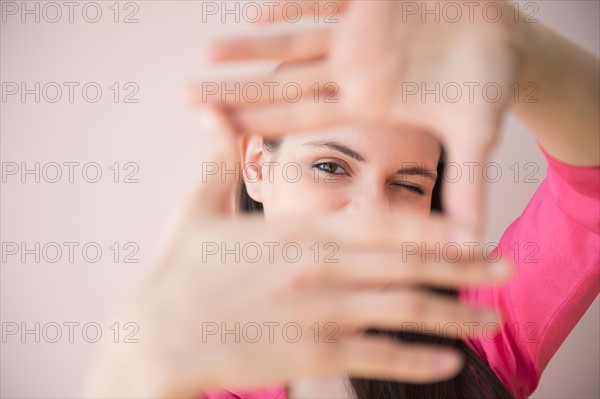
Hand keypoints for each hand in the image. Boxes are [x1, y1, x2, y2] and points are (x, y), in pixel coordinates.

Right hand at [83, 107, 511, 397]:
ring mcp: (317, 315)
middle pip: (406, 266)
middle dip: (462, 268)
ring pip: (402, 312)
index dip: (430, 226)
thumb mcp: (196, 206)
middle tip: (505, 268)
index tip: (469, 230)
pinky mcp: (309, 356)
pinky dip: (416, 361)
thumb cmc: (177, 271)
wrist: (153, 339)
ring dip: (453, 316)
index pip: (379, 222)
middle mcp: (318, 270)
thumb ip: (217, 159)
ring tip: (490, 320)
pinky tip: (448, 361)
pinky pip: (375, 357)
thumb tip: (209, 112)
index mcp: (296, 231)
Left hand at [196, 0, 524, 233]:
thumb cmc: (486, 86)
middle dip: (240, 87)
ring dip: (255, 46)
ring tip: (209, 51)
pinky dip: (297, 2)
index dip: (263, 123)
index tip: (219, 134)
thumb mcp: (475, 136)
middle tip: (186, 96)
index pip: (306, 117)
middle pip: (287, 80)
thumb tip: (470, 246)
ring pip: (298, 39)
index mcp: (367, 103)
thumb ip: (467, 186)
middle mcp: (355, 69)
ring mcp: (361, 31)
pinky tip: (258, 11)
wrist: (503, 39)